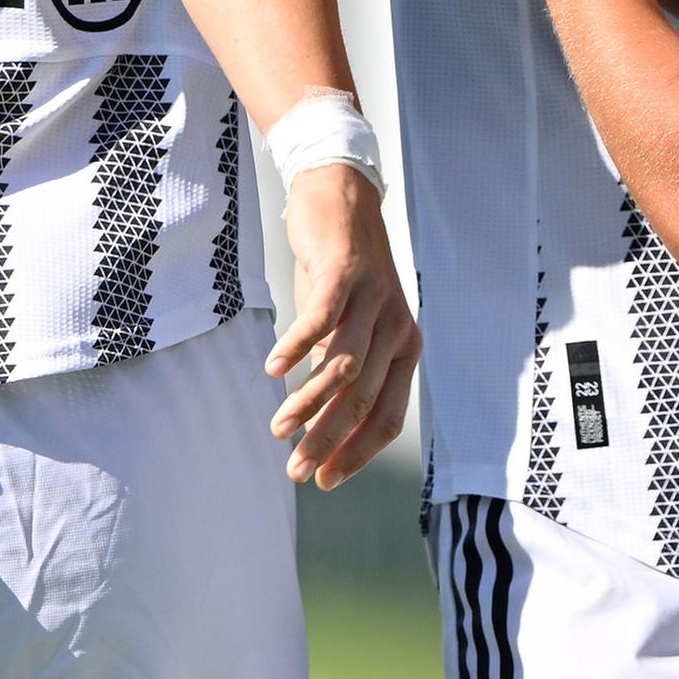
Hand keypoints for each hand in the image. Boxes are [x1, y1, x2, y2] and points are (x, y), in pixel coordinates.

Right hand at [266, 165, 418, 486]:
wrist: (342, 196)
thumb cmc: (342, 274)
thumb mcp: (351, 328)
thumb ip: (342, 371)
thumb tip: (320, 424)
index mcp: (405, 350)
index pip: (386, 417)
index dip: (356, 454)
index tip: (324, 481)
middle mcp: (398, 329)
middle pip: (361, 400)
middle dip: (327, 442)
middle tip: (296, 470)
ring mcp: (373, 299)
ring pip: (341, 367)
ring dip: (306, 403)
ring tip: (278, 428)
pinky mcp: (344, 273)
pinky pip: (320, 319)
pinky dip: (295, 347)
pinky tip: (273, 370)